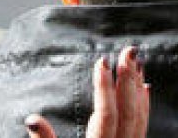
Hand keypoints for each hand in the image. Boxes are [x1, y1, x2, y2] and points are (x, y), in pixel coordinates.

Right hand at [26, 47, 148, 137]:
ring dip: (137, 89)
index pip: (105, 115)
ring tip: (136, 63)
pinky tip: (145, 89)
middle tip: (128, 52)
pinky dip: (144, 105)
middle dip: (128, 80)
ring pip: (138, 117)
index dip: (104, 88)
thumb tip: (32, 119)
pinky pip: (142, 126)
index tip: (102, 62)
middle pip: (127, 112)